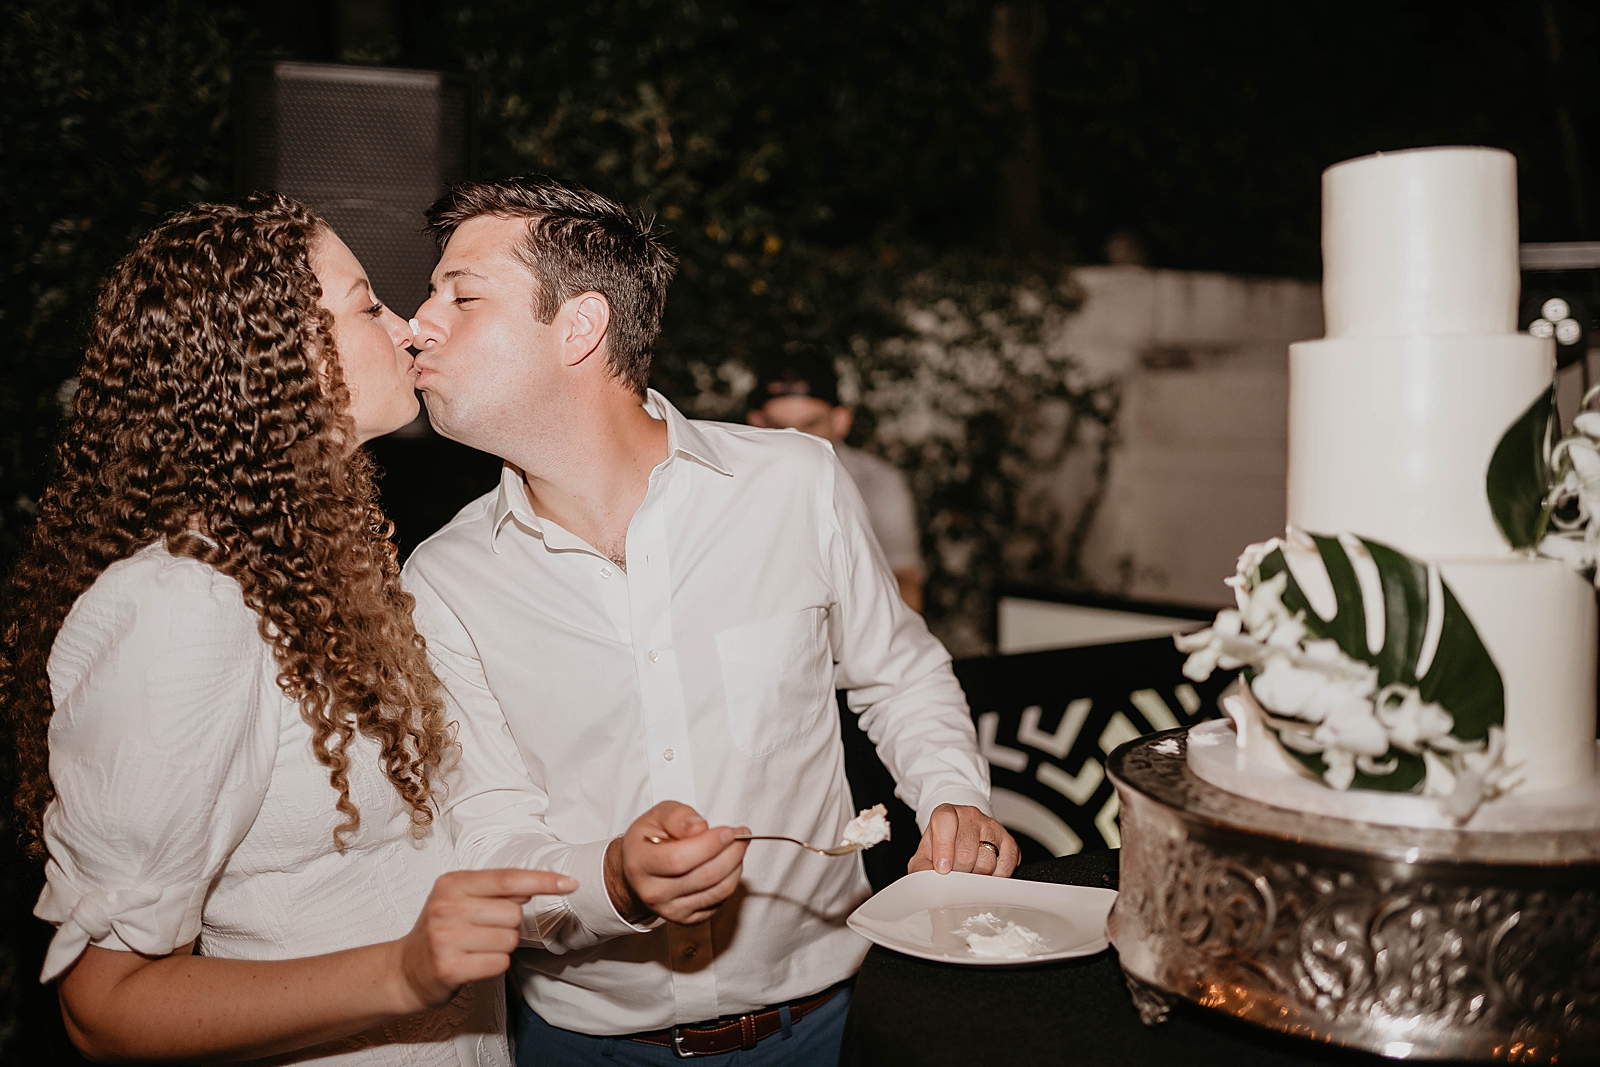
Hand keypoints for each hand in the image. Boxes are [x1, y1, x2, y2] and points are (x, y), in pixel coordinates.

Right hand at [392, 868, 575, 1012]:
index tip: (570, 883)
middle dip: (508, 925)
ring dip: (501, 947)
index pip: (507, 878)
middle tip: (482, 931)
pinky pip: (500, 963)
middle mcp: (446, 907)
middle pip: (514, 913)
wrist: (405, 970)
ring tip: (476, 947)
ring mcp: (445, 938)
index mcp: (452, 883)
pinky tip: (473, 963)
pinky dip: (494, 965)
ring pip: (509, 940)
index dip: (542, 880)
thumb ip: (495, 890)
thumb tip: (534, 885)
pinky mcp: (449, 967)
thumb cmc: (441, 931)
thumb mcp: (460, 899)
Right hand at [606, 801, 747, 925]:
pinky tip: (728, 864)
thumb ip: (678, 816)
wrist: (638, 873)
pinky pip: (719, 901)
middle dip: (731, 853)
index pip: (680, 859)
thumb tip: (700, 827)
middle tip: (741, 835)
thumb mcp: (657, 816)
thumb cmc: (649, 840)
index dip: (710, 845)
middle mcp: (653, 892)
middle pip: (705, 876)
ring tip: (737, 847)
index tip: (728, 831)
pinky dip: (731, 880)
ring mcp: (670, 910)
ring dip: (736, 866)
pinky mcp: (687, 919)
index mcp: (640, 863)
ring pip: (718, 891)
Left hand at [908, 803, 1018, 876]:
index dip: (944, 848)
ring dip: (976, 878)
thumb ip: (922, 869)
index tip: (942, 869)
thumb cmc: (941, 847)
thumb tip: (929, 884)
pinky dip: (995, 878)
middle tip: (953, 879)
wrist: (960, 836)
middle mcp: (970, 816)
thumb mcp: (924, 855)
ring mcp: (992, 827)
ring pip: (986, 862)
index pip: (946, 822)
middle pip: (967, 852)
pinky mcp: (1009, 842)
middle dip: (958, 873)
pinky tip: (985, 877)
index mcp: (947, 814)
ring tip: (968, 876)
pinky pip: (1006, 866)